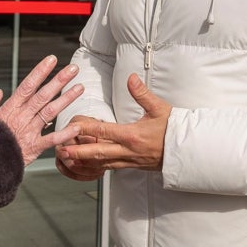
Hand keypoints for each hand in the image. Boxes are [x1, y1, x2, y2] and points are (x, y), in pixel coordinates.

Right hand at [0, 55, 83, 165]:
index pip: (28, 85)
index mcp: (10, 108)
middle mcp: (22, 117)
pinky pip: (51, 139)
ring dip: (66, 99)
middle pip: (43, 95)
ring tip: (79, 88)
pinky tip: (76, 126)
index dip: (40, 71)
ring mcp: (29, 131)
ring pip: (50, 112)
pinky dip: (64, 134)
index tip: (51, 60)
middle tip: (73, 68)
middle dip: (59, 80)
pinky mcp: (33, 147)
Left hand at [55, 74, 170, 173]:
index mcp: (132, 135)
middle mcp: (127, 151)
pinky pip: (109, 168)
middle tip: (60, 150)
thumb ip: (142, 93)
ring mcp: (128, 161)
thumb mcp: (158, 108)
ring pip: (101, 164)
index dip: (86, 129)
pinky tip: (85, 166)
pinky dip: (95, 167)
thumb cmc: (172, 128)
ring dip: (83, 162)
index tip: (72, 126)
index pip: (104, 131)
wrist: (186, 150)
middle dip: (77, 153)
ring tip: (66, 160)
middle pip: (97, 153)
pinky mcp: (130, 166)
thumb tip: (131, 78)